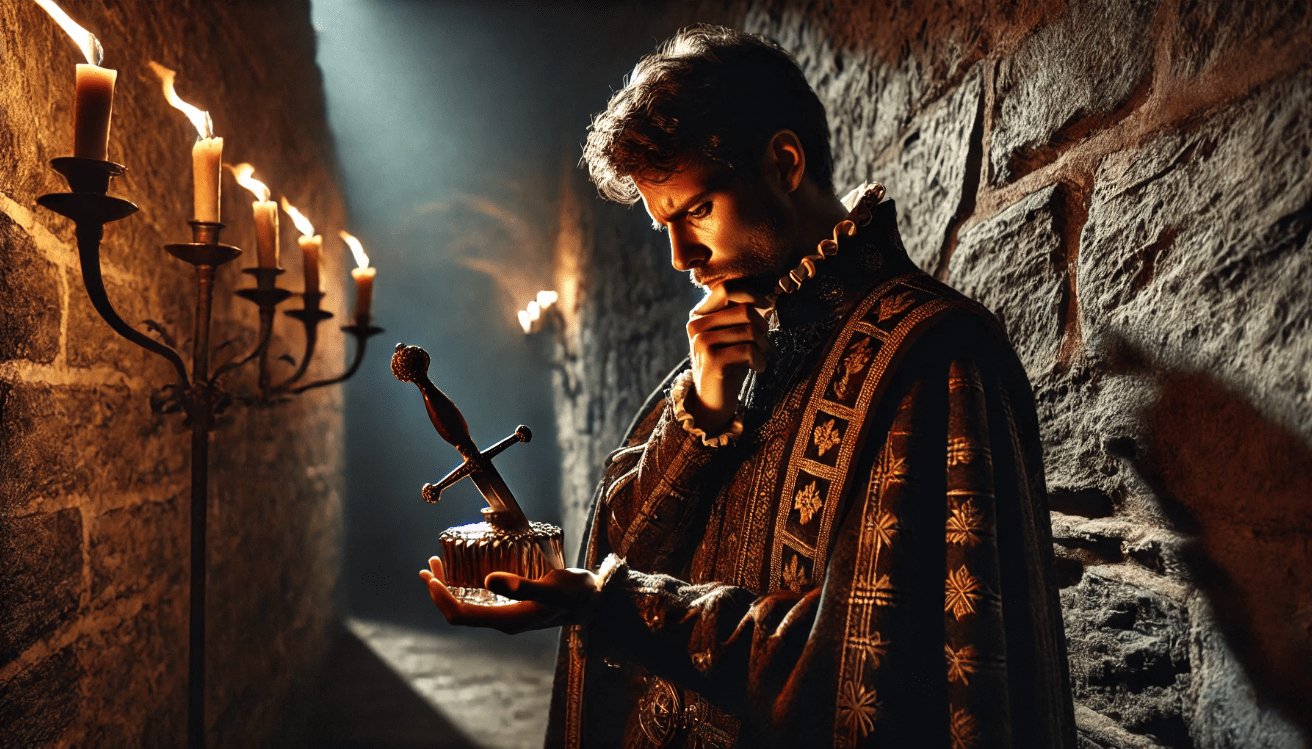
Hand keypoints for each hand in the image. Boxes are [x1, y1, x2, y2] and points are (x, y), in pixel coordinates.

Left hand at [419, 556, 600, 634]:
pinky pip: (481, 600)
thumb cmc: (576, 594)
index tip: (432, 576)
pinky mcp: (514, 606)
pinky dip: (466, 586)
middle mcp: (504, 621)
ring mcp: (508, 615)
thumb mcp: (552, 588)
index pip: (461, 614)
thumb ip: (523, 586)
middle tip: (430, 565)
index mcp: (507, 620)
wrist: (596, 602)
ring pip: (468, 605)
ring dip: (450, 588)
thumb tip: (488, 580)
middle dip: (440, 590)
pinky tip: (467, 570)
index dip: (441, 598)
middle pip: (459, 611)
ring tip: (439, 565)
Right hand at [686, 286, 771, 431]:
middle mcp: (696, 325)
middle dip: (763, 327)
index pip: (726, 289)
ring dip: (764, 345)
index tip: (766, 307)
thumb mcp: (731, 335)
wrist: (713, 400)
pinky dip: (760, 360)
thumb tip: (767, 300)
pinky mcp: (711, 359)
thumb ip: (739, 315)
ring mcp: (701, 342)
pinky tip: (758, 368)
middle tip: (764, 343)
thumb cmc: (728, 364)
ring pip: (749, 330)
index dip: (751, 295)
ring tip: (762, 356)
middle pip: (743, 310)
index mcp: (699, 315)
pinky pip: (748, 350)